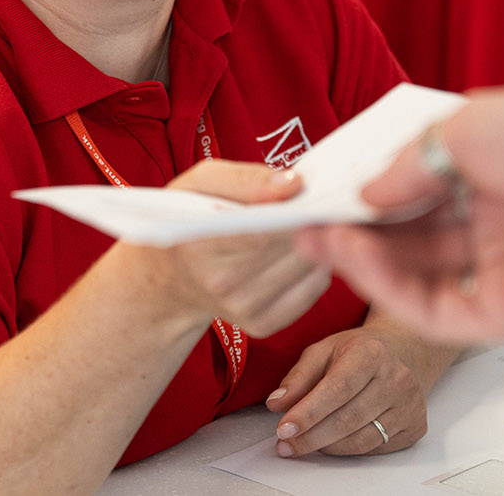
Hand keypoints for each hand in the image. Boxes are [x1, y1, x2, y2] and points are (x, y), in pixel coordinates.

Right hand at [139, 160, 331, 337]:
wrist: (170, 278)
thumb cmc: (189, 217)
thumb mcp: (200, 183)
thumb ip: (244, 179)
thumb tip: (294, 184)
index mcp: (199, 246)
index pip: (261, 232)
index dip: (296, 212)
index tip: (318, 192)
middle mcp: (223, 285)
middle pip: (292, 249)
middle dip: (317, 221)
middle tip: (333, 198)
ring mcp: (245, 310)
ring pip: (309, 268)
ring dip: (324, 241)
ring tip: (323, 217)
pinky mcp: (264, 325)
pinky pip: (313, 288)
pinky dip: (318, 263)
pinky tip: (310, 244)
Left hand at [264, 318, 452, 456]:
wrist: (403, 352)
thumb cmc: (358, 351)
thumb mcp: (323, 350)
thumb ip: (298, 377)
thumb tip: (277, 403)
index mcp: (371, 353)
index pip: (336, 389)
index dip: (308, 412)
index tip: (284, 428)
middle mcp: (396, 378)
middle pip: (348, 419)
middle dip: (311, 436)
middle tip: (286, 444)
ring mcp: (410, 405)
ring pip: (362, 440)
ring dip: (326, 447)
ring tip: (303, 444)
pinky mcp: (415, 426)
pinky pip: (376, 448)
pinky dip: (348, 449)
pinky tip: (331, 442)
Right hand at [299, 86, 503, 343]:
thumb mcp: (457, 130)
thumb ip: (403, 169)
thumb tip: (363, 198)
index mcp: (491, 179)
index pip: (417, 198)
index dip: (368, 199)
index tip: (325, 195)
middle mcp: (495, 227)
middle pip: (409, 244)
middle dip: (354, 235)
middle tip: (306, 224)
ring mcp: (499, 273)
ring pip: (413, 281)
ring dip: (360, 261)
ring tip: (318, 236)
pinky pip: (432, 310)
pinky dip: (386, 287)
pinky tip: (354, 254)